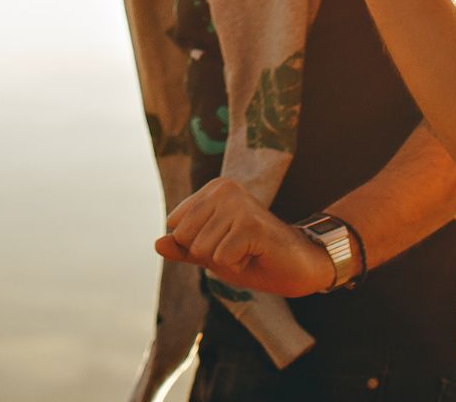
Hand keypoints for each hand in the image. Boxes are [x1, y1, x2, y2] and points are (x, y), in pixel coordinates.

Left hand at [155, 178, 333, 298]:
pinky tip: (255, 256)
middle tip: (237, 249)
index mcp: (212, 190)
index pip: (176, 228)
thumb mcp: (211, 253)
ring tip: (247, 251)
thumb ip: (183, 248)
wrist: (298, 266)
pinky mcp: (251, 225)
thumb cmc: (253, 257)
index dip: (196, 246)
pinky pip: (221, 258)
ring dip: (224, 261)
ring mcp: (238, 205)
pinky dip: (237, 266)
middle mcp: (224, 189)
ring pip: (202, 249)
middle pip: (185, 238)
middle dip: (208, 255)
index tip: (224, 242)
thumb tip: (157, 243)